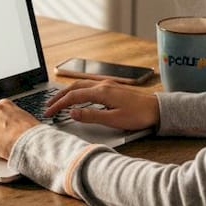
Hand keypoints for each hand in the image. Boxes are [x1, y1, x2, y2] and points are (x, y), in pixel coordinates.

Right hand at [44, 79, 159, 131]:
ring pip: (81, 85)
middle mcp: (103, 85)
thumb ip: (91, 116)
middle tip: (48, 106)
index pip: (73, 97)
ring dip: (67, 92)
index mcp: (102, 92)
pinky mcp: (112, 88)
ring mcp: (108, 85)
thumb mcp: (114, 120)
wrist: (157, 109)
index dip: (58, 105)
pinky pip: (89, 86)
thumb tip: (73, 113)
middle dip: (59, 96)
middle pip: (74, 87)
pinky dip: (78, 90)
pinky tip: (77, 96)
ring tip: (58, 101)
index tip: (49, 113)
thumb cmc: (139, 115)